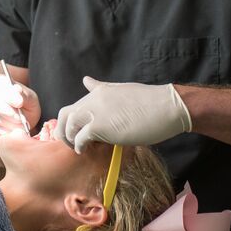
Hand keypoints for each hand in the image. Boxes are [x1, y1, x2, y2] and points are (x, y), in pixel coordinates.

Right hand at [0, 73, 41, 146]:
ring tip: (20, 126)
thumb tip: (17, 90)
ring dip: (7, 123)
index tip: (20, 103)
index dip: (9, 95)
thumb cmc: (27, 108)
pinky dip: (3, 132)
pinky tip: (13, 131)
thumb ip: (25, 95)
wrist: (23, 126)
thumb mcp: (31, 100)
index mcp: (0, 82)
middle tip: (20, 118)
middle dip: (6, 111)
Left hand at [56, 77, 191, 151]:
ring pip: (69, 125)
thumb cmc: (150, 101)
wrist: (167, 107)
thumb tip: (86, 80)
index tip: (75, 132)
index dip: (70, 121)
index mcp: (98, 92)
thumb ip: (101, 88)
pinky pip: (81, 137)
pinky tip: (85, 150)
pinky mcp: (101, 126)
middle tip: (70, 142)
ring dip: (70, 139)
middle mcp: (93, 100)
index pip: (74, 106)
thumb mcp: (121, 89)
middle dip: (63, 130)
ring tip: (78, 148)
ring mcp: (96, 112)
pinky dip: (79, 146)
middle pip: (65, 114)